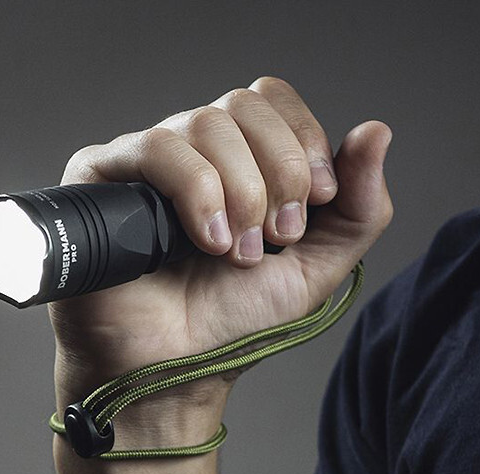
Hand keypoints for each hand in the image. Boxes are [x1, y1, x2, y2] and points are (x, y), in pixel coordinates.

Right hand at [49, 76, 393, 410]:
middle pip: (243, 104)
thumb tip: (376, 130)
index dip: (302, 140)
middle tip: (277, 237)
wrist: (176, 368)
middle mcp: (194, 148)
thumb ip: (359, 207)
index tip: (315, 203)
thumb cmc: (236, 319)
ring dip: (240, 192)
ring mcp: (147, 160)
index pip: (273, 99)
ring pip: (204, 123)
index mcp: (243, 157)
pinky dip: (198, 192)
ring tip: (235, 253)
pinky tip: (207, 241)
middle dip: (278, 171)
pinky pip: (156, 148)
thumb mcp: (318, 267)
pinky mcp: (102, 176)